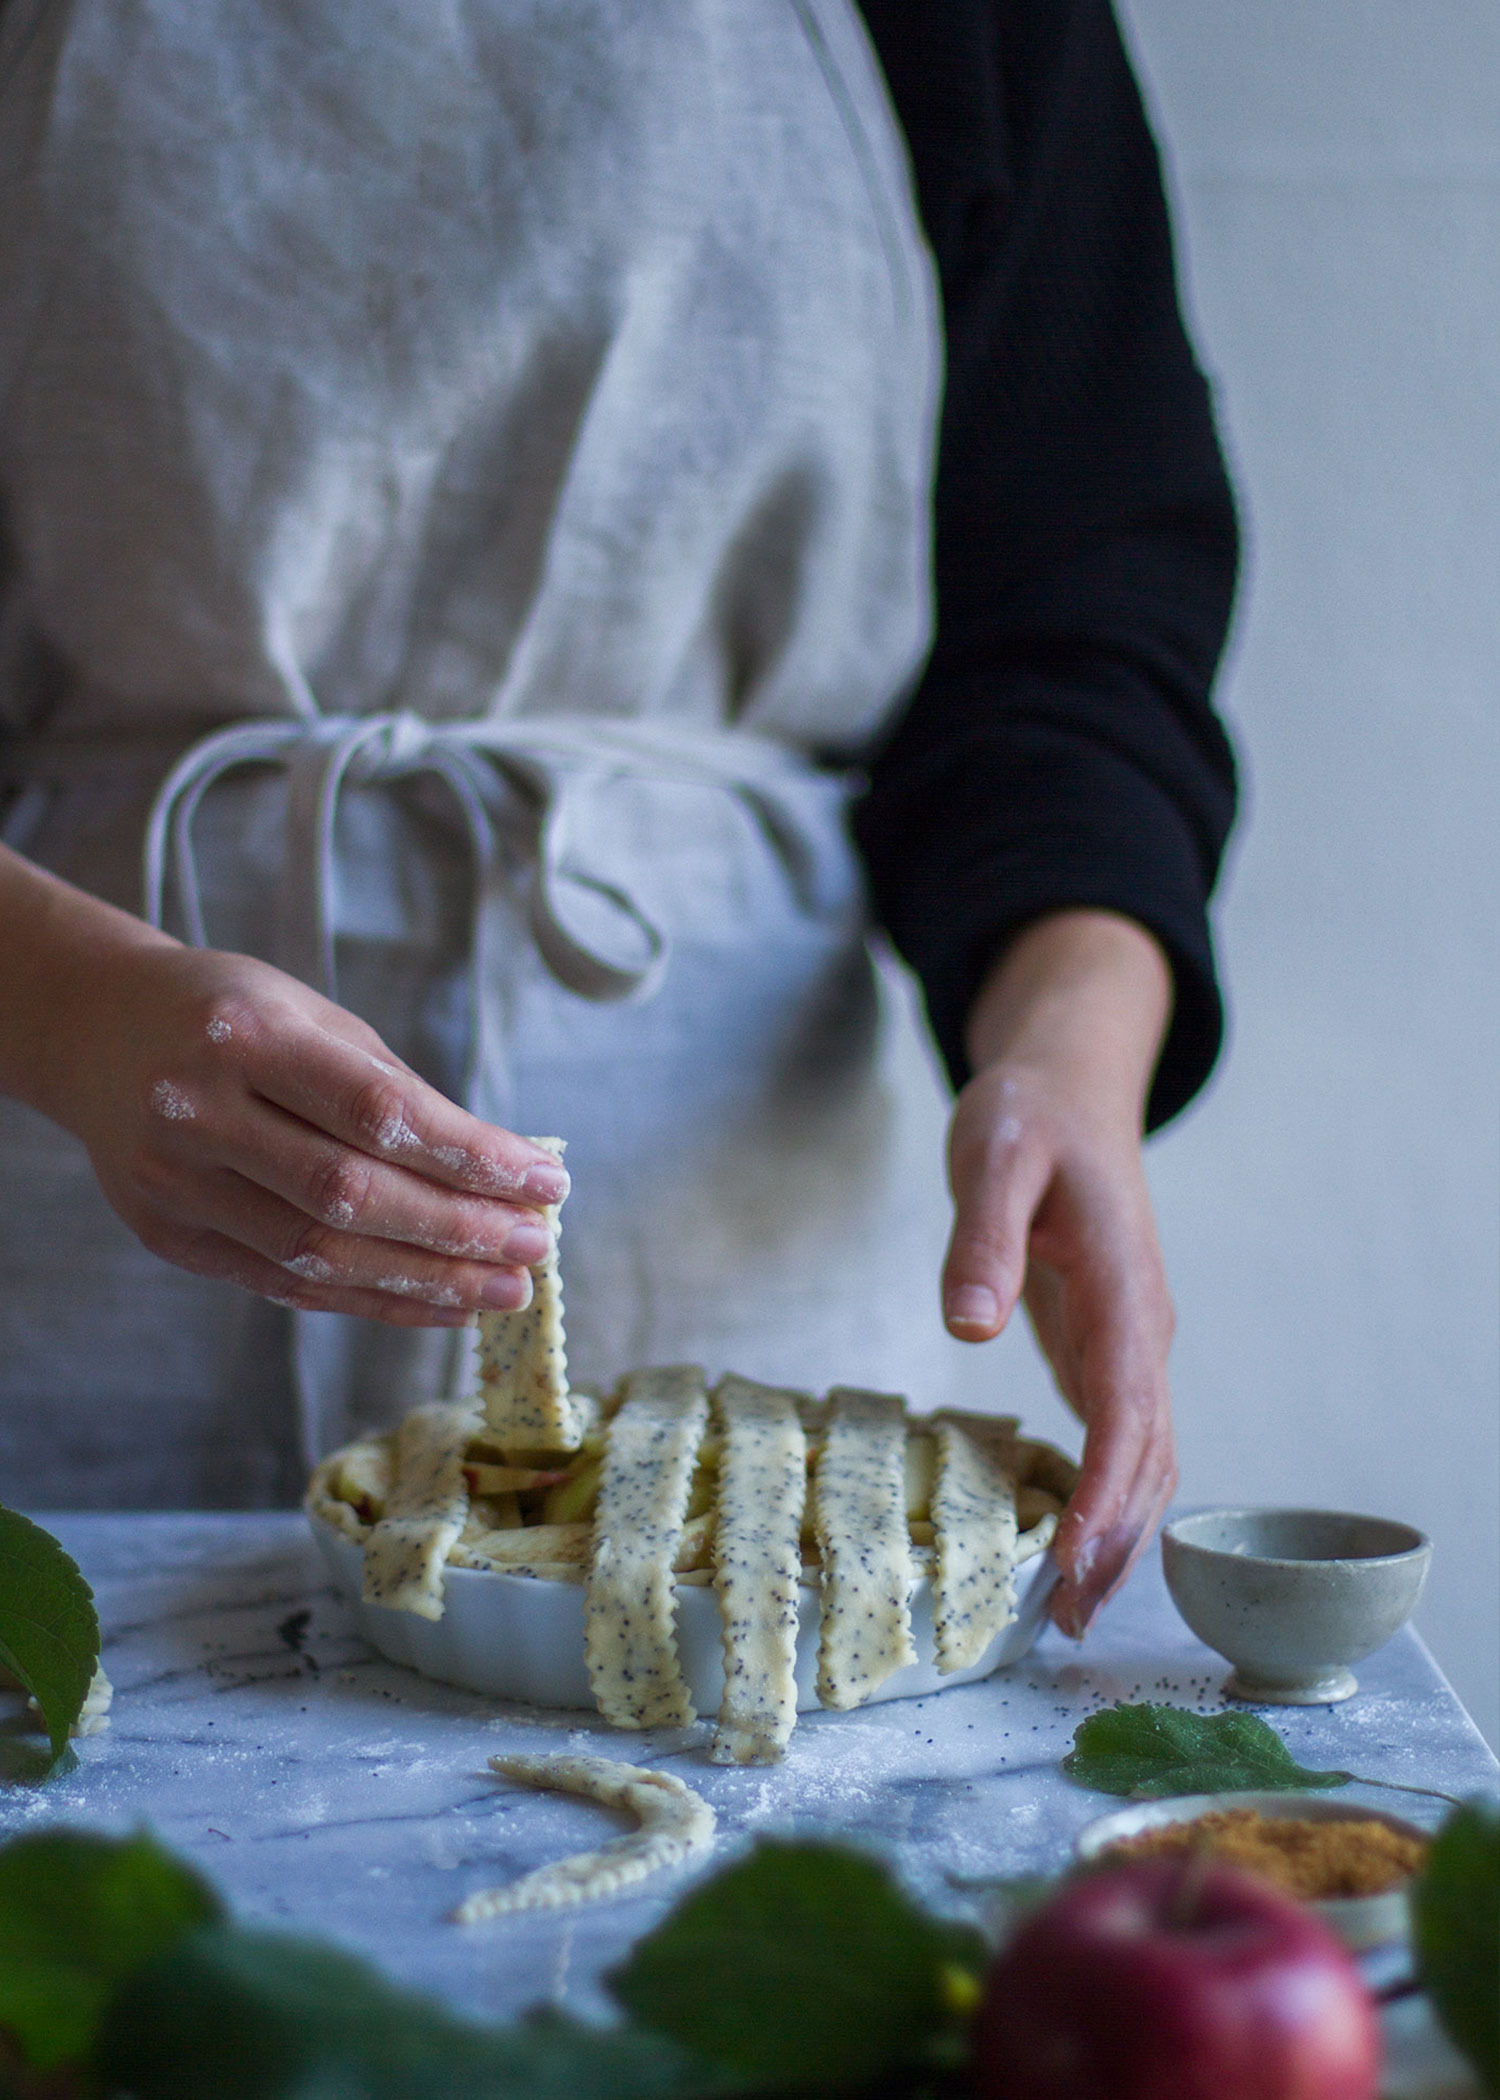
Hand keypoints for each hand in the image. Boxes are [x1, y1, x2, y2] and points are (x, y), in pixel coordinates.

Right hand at [0, 846, 566, 1324]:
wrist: (100, 1032)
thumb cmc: (236, 1017)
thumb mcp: (316, 1020)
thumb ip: (398, 1093)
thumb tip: (504, 1172)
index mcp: (247, 1036)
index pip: (377, 1112)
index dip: (469, 1155)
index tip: (545, 1181)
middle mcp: (199, 1110)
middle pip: (348, 1193)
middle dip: (457, 1229)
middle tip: (534, 1246)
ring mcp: (174, 1181)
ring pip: (316, 1254)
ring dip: (425, 1281)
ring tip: (504, 1290)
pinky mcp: (168, 1236)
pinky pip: (285, 1284)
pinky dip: (372, 1301)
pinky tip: (439, 1306)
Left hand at [941, 911, 1176, 1636]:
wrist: (1071, 1083)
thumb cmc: (1030, 1113)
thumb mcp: (993, 1154)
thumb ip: (982, 1235)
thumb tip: (967, 1325)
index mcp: (1125, 1290)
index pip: (1125, 1411)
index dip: (1102, 1492)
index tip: (1069, 1559)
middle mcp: (1143, 1329)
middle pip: (1149, 1456)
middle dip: (1116, 1542)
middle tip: (1061, 1621)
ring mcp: (1131, 1341)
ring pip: (1145, 1456)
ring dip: (1117, 1532)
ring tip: (1066, 1607)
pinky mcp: (1107, 1345)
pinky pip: (1118, 1436)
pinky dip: (1102, 1496)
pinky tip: (1063, 1540)